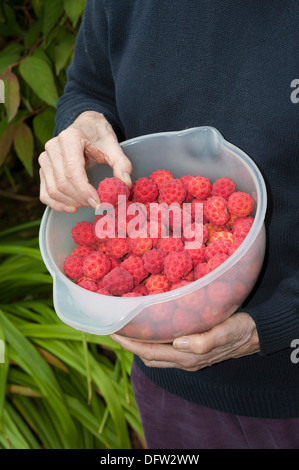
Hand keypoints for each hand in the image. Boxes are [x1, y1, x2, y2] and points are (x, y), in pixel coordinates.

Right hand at [39, 111, 131, 211]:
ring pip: (53, 191)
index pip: (73, 170)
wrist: (85, 127)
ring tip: (88, 203)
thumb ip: (121, 163)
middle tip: (98, 204)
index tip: (98, 202)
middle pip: (62, 183)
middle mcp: (52, 148)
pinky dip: (57, 205)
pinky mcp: (42, 170)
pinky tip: (73, 208)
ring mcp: (44, 159)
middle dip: (81, 198)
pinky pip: (45, 194)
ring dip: (71, 202)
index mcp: (69, 138)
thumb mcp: (113, 145)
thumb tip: (125, 183)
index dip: (84, 190)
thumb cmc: (98, 136)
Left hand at [111, 312, 259, 371]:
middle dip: (130, 344)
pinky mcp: (193, 349)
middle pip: (148, 356)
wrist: (256, 333)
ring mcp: (188, 356)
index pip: (149, 353)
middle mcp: (184, 359)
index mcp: (188, 356)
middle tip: (116, 326)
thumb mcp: (225, 332)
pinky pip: (166, 349)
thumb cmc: (240, 330)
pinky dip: (153, 341)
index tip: (113, 331)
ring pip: (156, 354)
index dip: (129, 344)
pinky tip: (152, 327)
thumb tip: (179, 343)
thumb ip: (204, 341)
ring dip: (140, 344)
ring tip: (130, 327)